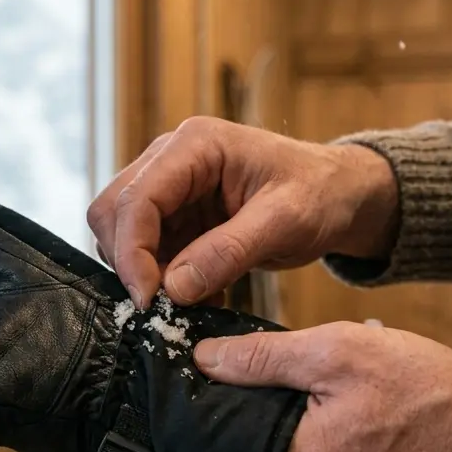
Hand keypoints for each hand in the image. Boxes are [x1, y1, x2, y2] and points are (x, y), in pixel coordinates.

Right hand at [87, 116, 398, 309]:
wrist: (338, 195)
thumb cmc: (320, 194)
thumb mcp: (285, 222)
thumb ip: (228, 252)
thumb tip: (174, 288)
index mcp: (194, 145)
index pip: (137, 198)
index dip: (132, 251)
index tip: (149, 299)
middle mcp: (170, 160)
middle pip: (113, 212)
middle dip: (129, 263)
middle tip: (160, 306)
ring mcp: (170, 189)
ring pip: (123, 235)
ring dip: (144, 274)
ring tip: (185, 303)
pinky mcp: (175, 217)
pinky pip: (148, 253)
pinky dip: (162, 281)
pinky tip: (196, 298)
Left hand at [194, 321, 451, 451]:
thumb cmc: (430, 394)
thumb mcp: (337, 352)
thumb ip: (262, 357)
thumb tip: (205, 359)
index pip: (222, 438)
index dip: (220, 397)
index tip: (226, 368)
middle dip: (259, 411)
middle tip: (286, 373)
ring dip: (291, 429)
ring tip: (322, 394)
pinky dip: (319, 448)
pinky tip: (345, 419)